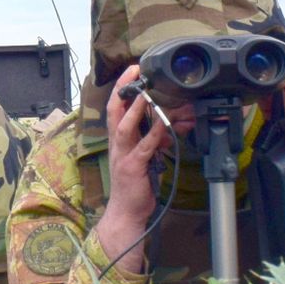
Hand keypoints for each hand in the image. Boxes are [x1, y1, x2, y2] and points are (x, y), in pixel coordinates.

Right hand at [96, 65, 171, 270]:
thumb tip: (169, 126)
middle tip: (133, 70)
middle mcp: (117, 144)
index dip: (122, 88)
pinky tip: (163, 124)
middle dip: (123, 89)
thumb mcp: (145, 158)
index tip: (132, 70)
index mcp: (118, 140)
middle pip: (115, 111)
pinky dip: (153, 134)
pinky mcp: (133, 167)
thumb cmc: (135, 185)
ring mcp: (123, 155)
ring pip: (125, 126)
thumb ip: (154, 141)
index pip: (117, 108)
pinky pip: (143, 147)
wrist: (127, 213)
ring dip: (135, 108)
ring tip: (144, 92)